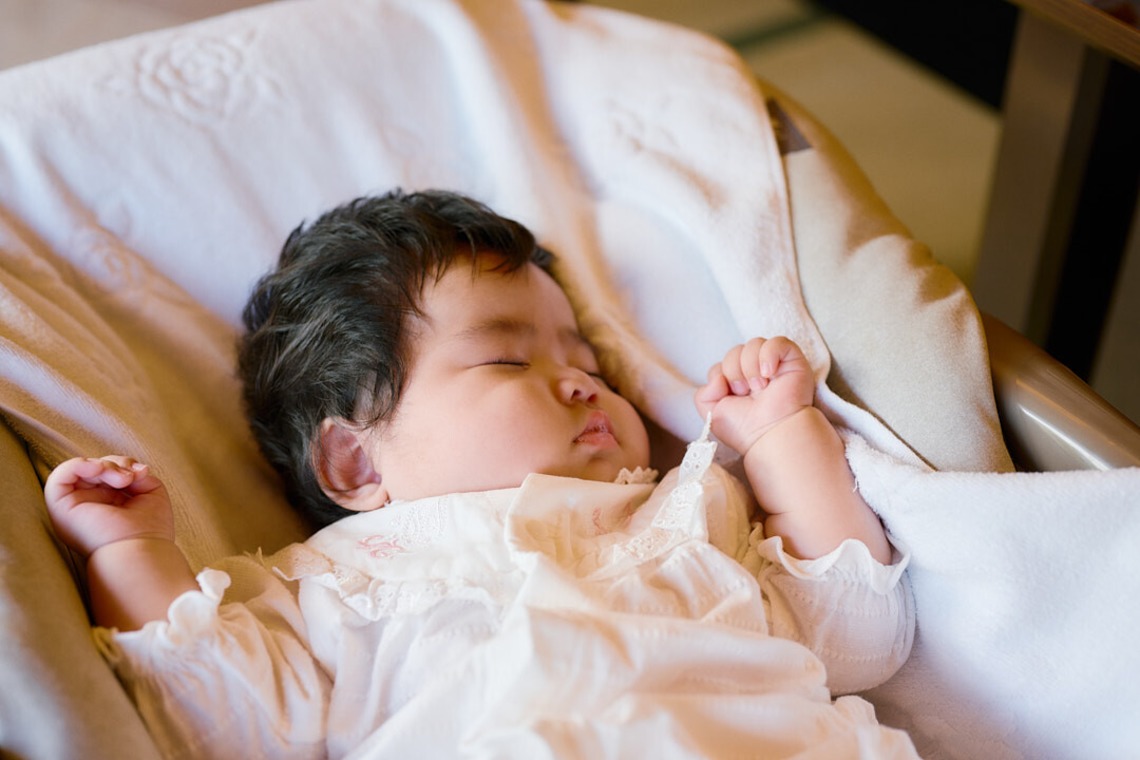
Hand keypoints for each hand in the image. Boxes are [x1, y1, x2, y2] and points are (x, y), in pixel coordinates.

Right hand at [44, 456, 175, 557]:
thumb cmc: (149, 529)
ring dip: (104, 466)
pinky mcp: (61, 508)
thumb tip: (129, 467)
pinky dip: (79, 465)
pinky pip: (60, 475)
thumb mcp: (150, 491)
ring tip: (122, 480)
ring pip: (81, 469)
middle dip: (116, 465)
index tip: (142, 473)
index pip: (108, 471)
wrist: (139, 550)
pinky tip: (99, 470)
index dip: (124, 464)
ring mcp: (74, 507)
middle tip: (131, 478)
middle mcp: (89, 505)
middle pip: (95, 468)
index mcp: (107, 503)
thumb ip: (136, 472)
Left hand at [694, 336, 815, 454]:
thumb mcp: (712, 414)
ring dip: (750, 366)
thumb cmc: (745, 429)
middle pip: (734, 351)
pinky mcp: (792, 361)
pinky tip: (768, 373)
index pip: (721, 364)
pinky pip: (777, 341)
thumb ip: (702, 394)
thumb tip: (718, 377)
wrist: (771, 434)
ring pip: (753, 344)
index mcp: (738, 383)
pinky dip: (768, 354)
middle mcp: (756, 372)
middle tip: (745, 392)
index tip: (731, 396)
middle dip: (734, 371)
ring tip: (759, 387)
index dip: (721, 377)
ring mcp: (774, 365)